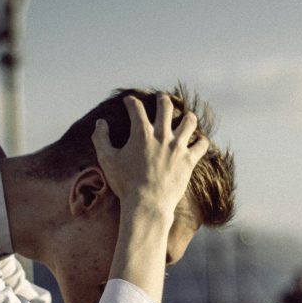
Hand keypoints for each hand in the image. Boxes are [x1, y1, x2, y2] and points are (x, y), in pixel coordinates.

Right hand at [91, 94, 209, 217]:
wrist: (147, 205)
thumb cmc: (125, 184)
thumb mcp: (107, 160)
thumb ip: (101, 138)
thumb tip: (100, 122)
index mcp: (141, 133)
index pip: (136, 108)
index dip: (131, 101)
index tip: (129, 100)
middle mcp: (161, 135)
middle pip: (165, 107)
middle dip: (162, 99)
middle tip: (161, 97)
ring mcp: (177, 147)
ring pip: (189, 121)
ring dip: (187, 116)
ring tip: (186, 116)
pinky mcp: (189, 160)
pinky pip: (202, 144)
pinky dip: (201, 141)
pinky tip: (199, 140)